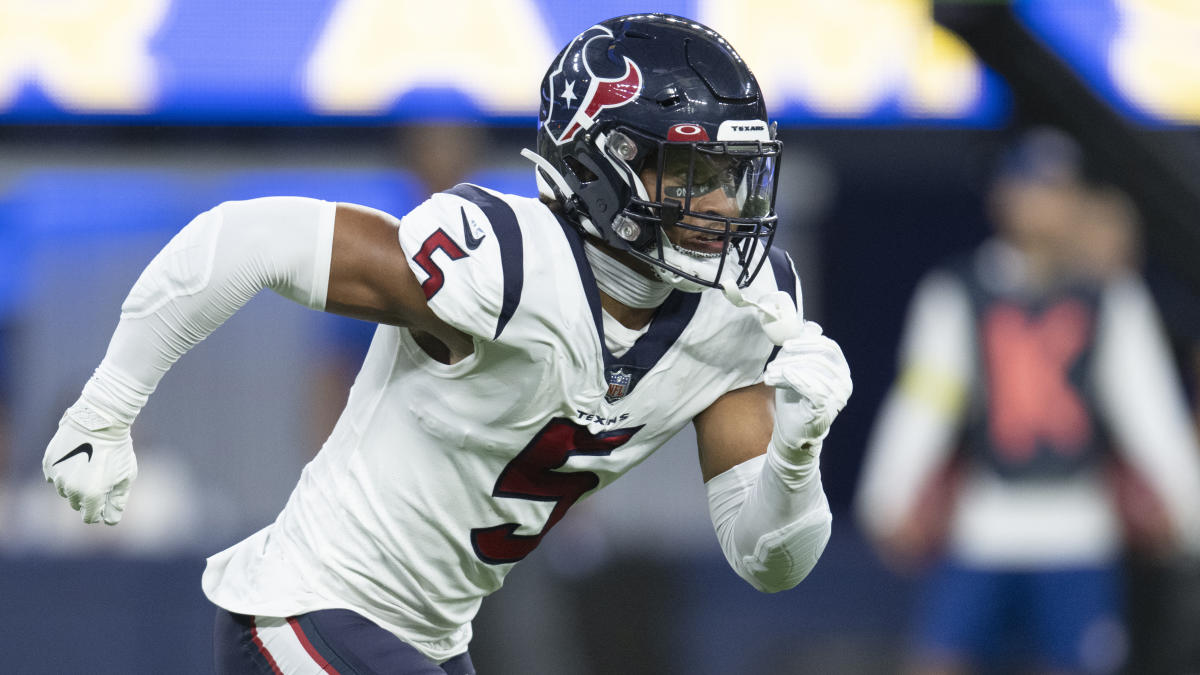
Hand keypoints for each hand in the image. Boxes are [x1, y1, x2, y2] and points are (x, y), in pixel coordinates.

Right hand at [42, 401, 137, 524]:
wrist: (99, 421)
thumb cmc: (117, 450)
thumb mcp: (125, 476)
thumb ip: (117, 501)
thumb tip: (110, 520)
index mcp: (91, 496)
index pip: (90, 518)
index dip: (99, 510)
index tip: (106, 498)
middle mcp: (71, 489)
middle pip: (77, 504)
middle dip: (88, 496)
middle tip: (100, 476)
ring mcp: (57, 476)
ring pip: (65, 490)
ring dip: (75, 484)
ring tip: (89, 465)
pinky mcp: (49, 463)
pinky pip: (55, 476)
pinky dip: (65, 472)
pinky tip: (77, 458)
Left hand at [763, 322, 851, 455]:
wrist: (792, 431)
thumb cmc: (795, 398)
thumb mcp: (797, 369)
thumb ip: (804, 349)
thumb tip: (810, 325)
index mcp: (841, 370)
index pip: (829, 348)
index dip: (807, 342)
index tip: (785, 344)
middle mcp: (844, 383)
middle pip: (819, 359)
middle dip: (792, 358)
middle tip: (771, 365)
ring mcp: (838, 397)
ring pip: (812, 373)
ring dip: (785, 371)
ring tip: (768, 376)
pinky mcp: (826, 410)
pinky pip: (813, 389)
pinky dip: (796, 380)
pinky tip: (781, 377)